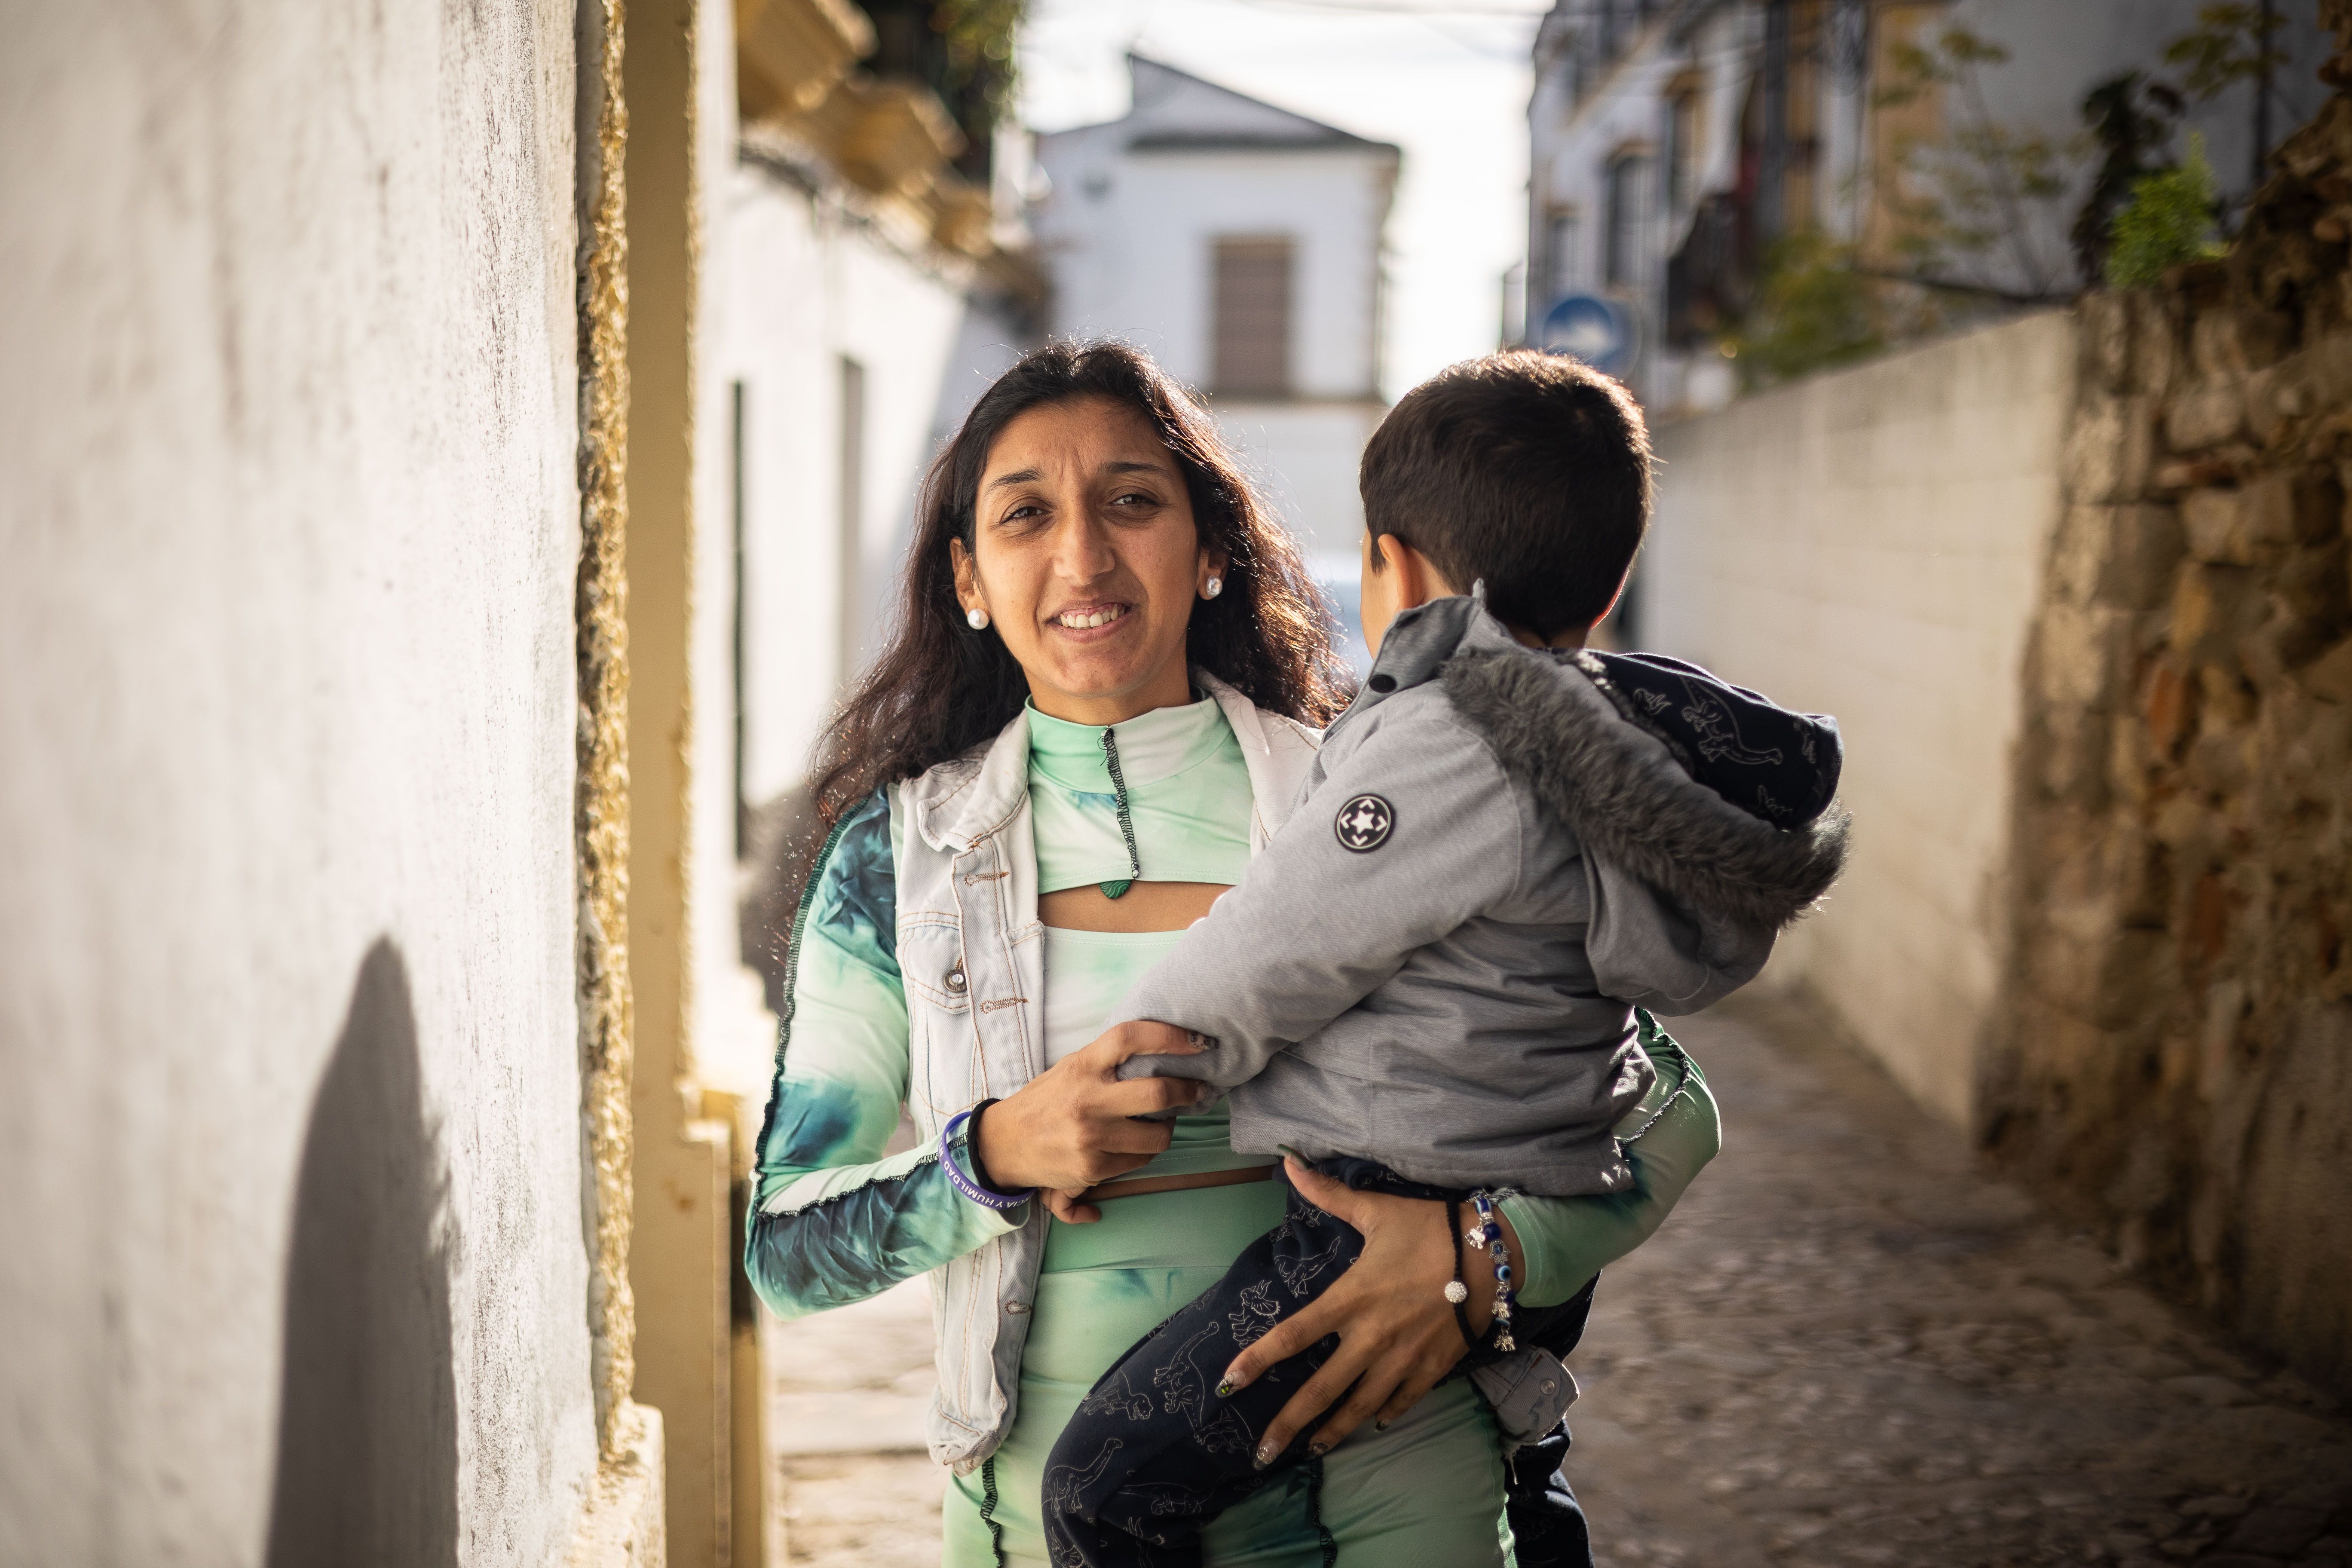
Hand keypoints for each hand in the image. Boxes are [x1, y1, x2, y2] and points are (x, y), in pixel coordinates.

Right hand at [970, 1026, 1207, 1197]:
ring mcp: (1091, 1136)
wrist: (1004, 1144)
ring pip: (1157, 1136)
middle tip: (1196, 1090)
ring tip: (1158, 1124)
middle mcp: (1087, 1099)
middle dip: (1187, 1092)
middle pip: (1157, 1093)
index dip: (1168, 1036)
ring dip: (1166, 1130)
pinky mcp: (1092, 1168)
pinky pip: (1139, 1162)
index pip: (1128, 1037)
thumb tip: (1161, 1052)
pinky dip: (1143, 1154)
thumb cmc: (1046, 1101)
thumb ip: (1107, 1061)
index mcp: (1082, 1066)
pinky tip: (1132, 1146)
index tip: (1197, 1041)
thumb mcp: (1071, 1069)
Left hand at [1219, 1157, 1520, 1463]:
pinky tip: (1371, 1424)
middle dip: (1288, 1425)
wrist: (1491, 1256)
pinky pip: (1401, 1401)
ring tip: (1310, 1451)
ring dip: (1333, 1431)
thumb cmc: (1429, 1230)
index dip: (1258, 1360)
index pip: (1293, 1334)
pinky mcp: (1431, 1368)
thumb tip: (1288, 1161)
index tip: (1229, 1382)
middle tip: (1262, 1455)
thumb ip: (1328, 1193)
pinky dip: (1384, 1415)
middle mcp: (1371, 1337)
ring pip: (1360, 1407)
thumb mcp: (1375, 1209)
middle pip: (1321, 1390)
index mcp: (1351, 1299)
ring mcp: (1402, 1359)